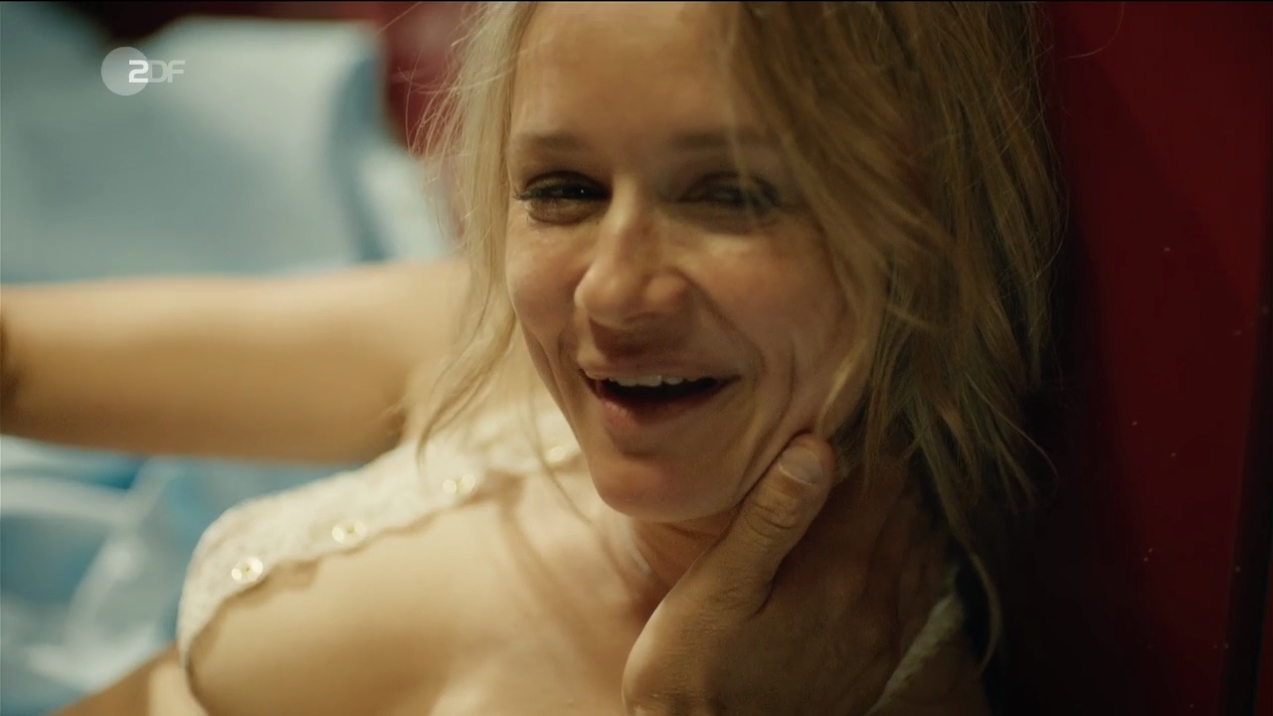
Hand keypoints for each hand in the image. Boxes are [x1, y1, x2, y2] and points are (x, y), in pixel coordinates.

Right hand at [622, 434, 946, 715]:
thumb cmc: (695, 668)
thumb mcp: (720, 586)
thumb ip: (772, 517)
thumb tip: (817, 446)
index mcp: (838, 575)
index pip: (883, 486)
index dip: (874, 441)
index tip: (855, 407)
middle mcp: (874, 605)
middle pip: (906, 515)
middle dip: (891, 471)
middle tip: (866, 432)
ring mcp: (880, 641)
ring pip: (920, 553)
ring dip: (906, 512)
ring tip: (880, 477)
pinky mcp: (874, 666)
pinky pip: (918, 597)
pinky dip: (915, 558)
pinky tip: (898, 546)